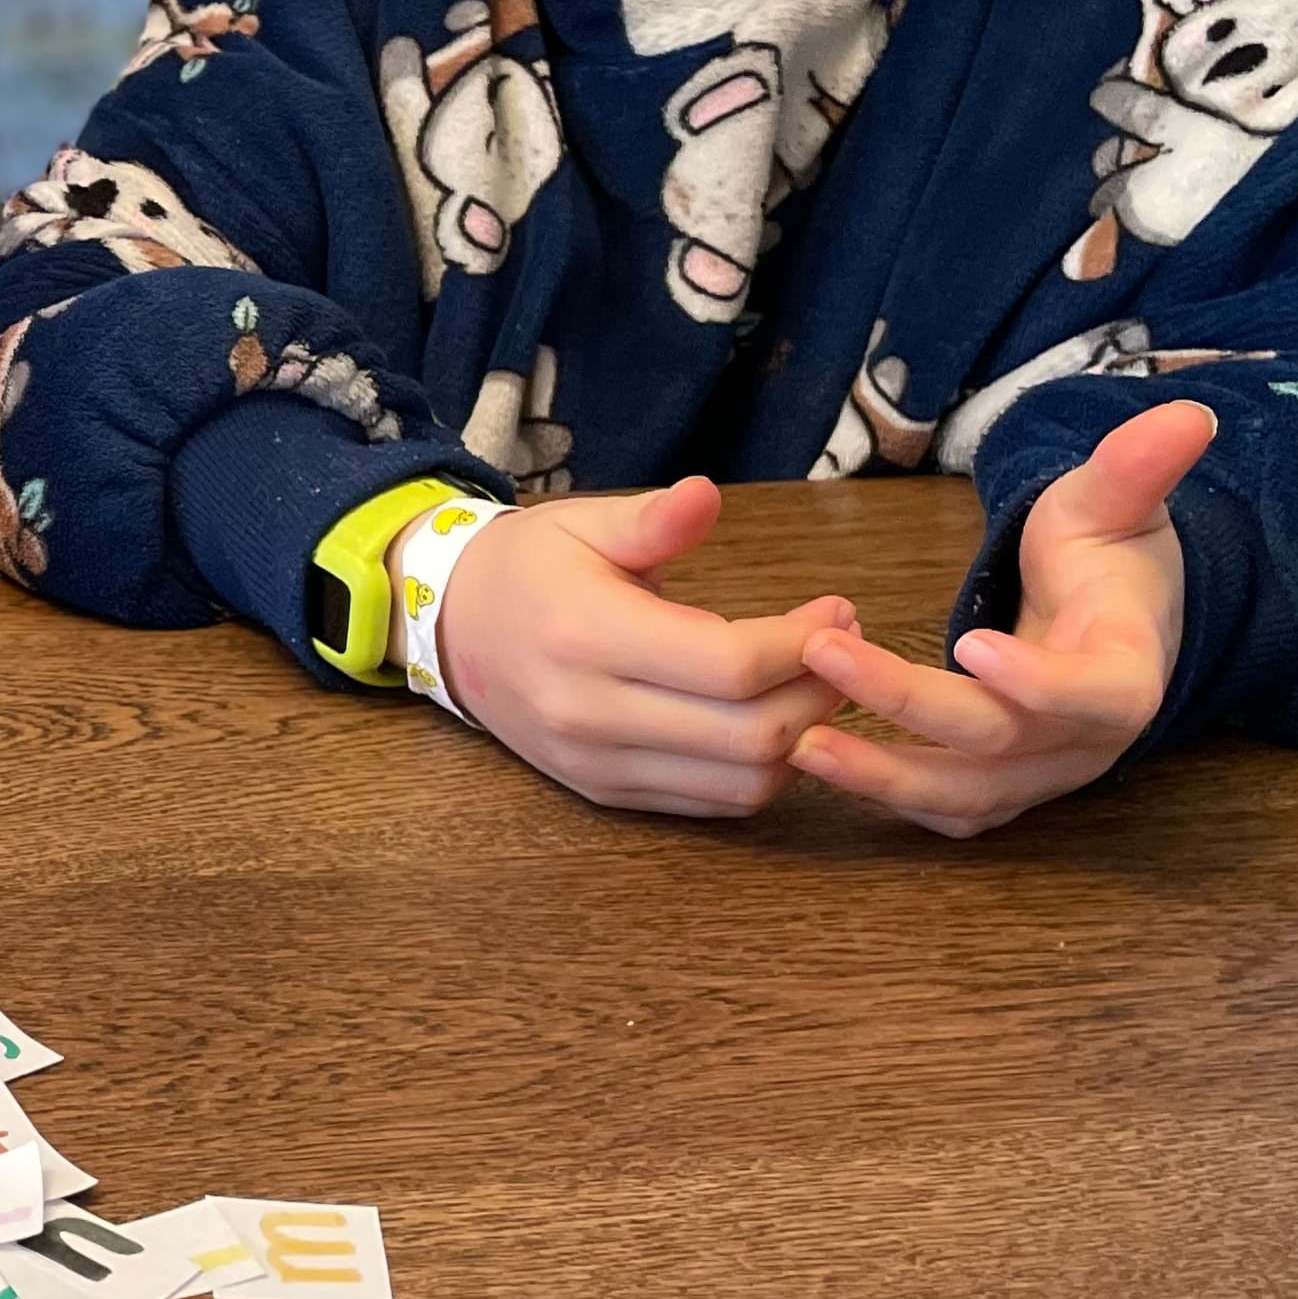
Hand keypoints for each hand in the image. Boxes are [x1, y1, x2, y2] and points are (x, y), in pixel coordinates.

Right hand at [421, 476, 857, 817]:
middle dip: (820, 693)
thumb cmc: (529, 565)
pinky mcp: (604, 791)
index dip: (803, 645)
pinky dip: (761, 771)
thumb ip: (652, 519)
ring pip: (739, 782)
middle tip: (844, 646)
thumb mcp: (582, 523)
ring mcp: (597, 762)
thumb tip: (706, 495)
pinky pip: (710, 803)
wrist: (453, 627)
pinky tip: (776, 721)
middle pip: (748, 733)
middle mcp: (591, 712)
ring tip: (818, 684)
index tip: (837, 610)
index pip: (729, 664)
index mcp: (588, 634)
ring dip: (802, 739)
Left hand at [793, 399, 1213, 836]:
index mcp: (1127, 673)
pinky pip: (949, 810)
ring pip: (966, 795)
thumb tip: (1185, 414)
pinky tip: (820, 760)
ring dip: (882, 776)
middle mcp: (1088, 741)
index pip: (1093, 694)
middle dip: (908, 702)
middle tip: (821, 654)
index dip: (1039, 682)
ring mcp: (1044, 775)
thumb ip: (1137, 467)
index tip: (971, 645)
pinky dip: (889, 793)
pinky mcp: (1005, 789)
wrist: (1114, 623)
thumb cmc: (1109, 558)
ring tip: (799, 743)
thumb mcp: (1116, 504)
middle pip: (999, 740)